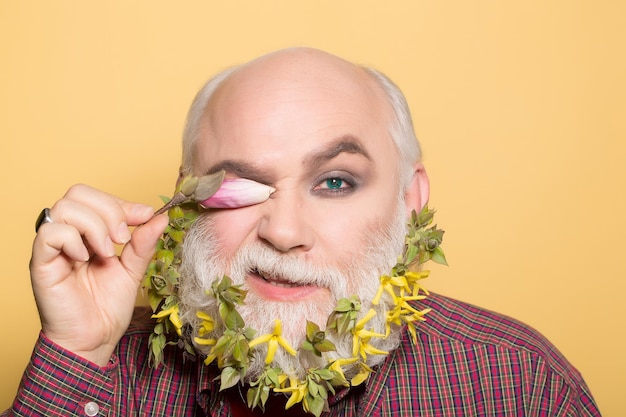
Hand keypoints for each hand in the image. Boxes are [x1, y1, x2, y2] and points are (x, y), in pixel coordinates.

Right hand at [30, 184, 168, 365]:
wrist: (94, 340)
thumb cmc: (108, 307)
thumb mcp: (133, 269)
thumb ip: (143, 242)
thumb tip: (160, 216)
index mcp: (87, 232)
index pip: (97, 197)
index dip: (122, 203)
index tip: (145, 216)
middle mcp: (67, 235)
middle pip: (78, 193)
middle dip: (109, 210)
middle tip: (123, 239)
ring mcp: (53, 248)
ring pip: (65, 208)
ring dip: (95, 226)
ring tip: (108, 253)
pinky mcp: (42, 263)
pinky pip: (49, 233)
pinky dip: (73, 240)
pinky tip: (86, 259)